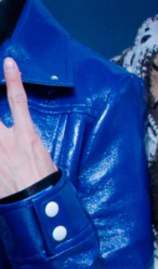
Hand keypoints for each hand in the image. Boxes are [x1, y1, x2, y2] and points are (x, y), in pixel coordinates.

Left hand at [0, 58, 56, 197]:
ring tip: (4, 140)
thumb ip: (24, 139)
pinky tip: (0, 138)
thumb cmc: (43, 180)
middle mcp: (5, 142)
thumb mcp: (40, 153)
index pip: (18, 100)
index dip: (14, 79)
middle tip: (4, 122)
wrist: (36, 206)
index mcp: (26, 135)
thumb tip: (16, 133)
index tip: (9, 62)